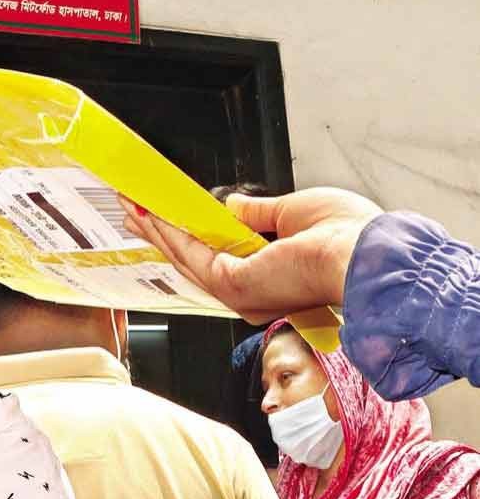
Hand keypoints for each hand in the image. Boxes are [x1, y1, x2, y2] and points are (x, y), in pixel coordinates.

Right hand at [120, 187, 382, 322]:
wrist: (366, 256)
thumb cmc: (350, 237)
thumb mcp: (295, 212)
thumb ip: (259, 212)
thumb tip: (233, 204)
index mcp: (269, 279)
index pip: (218, 257)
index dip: (188, 236)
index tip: (167, 217)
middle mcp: (249, 294)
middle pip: (192, 260)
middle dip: (162, 233)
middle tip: (135, 212)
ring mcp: (238, 293)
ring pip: (185, 257)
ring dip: (157, 230)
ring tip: (132, 208)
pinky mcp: (231, 284)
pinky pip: (190, 254)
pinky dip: (167, 233)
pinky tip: (150, 215)